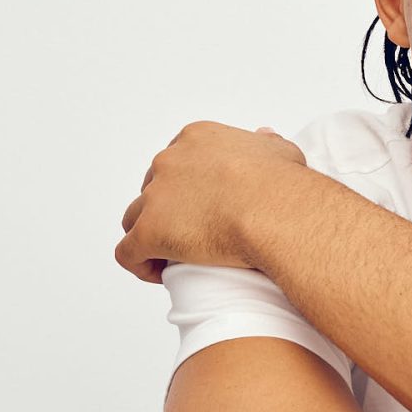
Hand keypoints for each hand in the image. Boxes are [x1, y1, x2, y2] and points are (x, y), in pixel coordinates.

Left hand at [115, 121, 307, 283]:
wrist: (274, 211)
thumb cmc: (283, 185)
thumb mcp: (280, 151)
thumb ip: (266, 143)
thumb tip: (264, 136)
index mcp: (196, 139)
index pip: (177, 161)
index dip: (186, 188)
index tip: (202, 207)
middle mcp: (169, 161)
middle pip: (153, 187)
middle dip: (166, 210)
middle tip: (192, 234)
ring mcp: (156, 196)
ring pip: (134, 218)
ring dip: (148, 235)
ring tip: (172, 257)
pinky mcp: (150, 231)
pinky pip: (128, 252)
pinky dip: (140, 264)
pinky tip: (159, 274)